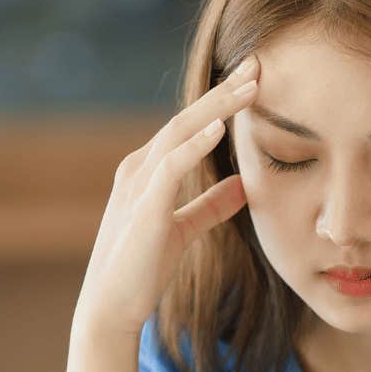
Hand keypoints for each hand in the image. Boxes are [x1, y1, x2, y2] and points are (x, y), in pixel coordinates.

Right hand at [74, 57, 258, 338]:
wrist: (111, 309)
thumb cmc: (143, 270)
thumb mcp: (184, 230)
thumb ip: (210, 205)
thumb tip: (245, 184)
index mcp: (148, 171)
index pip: (190, 125)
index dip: (223, 101)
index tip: (255, 79)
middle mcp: (139, 168)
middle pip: (187, 118)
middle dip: (224, 90)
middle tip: (258, 62)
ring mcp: (137, 185)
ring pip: (179, 132)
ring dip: (216, 107)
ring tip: (250, 86)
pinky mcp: (144, 208)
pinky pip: (170, 167)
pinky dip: (195, 145)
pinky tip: (219, 128)